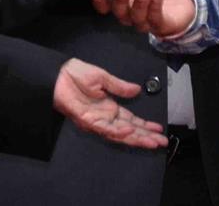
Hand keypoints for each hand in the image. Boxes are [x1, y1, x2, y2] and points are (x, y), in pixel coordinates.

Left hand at [52, 58, 166, 148]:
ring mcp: (97, 120)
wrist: (57, 74)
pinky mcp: (87, 120)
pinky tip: (130, 131)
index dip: (145, 126)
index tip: (158, 130)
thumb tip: (137, 90)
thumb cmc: (76, 74)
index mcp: (110, 107)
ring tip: (151, 141)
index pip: (132, 120)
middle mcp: (105, 117)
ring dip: (136, 138)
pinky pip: (105, 128)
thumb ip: (120, 86)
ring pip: (119, 134)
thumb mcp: (102, 77)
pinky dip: (118, 131)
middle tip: (161, 142)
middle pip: (129, 130)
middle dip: (145, 137)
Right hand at [90, 0, 194, 37]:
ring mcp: (144, 21)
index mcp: (121, 2)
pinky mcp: (159, 25)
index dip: (100, 1)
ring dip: (140, 2)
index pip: (105, 5)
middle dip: (120, 0)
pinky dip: (155, 5)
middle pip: (119, 12)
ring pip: (137, 17)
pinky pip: (155, 18)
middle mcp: (129, 14)